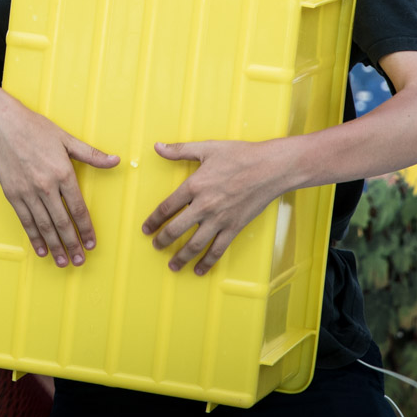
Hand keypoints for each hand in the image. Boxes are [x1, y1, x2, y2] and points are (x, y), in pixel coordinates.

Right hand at [0, 90, 118, 267]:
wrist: (2, 124)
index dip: (86, 229)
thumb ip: (92, 154)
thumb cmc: (35, 128)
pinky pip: (26, 221)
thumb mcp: (66, 139)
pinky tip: (41, 249)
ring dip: (55, 246)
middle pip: (62, 222)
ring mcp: (27, 192)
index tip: (91, 243)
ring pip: (44, 226)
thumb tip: (116, 161)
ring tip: (63, 262)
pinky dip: (34, 237)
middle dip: (73, 244)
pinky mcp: (12, 194)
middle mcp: (46, 186)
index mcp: (63, 173)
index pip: (78, 209)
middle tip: (80, 261)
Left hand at [144, 140, 290, 275]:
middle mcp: (204, 206)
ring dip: (181, 256)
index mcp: (194, 186)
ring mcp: (220, 219)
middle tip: (156, 246)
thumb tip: (157, 147)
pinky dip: (207, 262)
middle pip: (176, 229)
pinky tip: (200, 270)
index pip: (167, 207)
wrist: (270, 168)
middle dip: (163, 240)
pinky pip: (218, 249)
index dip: (154, 220)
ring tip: (173, 265)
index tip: (146, 228)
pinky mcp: (234, 227)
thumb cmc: (240, 155)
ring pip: (195, 244)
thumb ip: (179, 150)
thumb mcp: (207, 148)